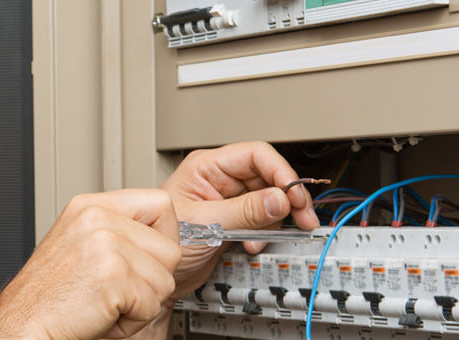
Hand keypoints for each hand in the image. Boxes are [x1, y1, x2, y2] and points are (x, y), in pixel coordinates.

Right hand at [0, 189, 182, 338]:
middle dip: (152, 280)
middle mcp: (97, 218)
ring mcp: (105, 243)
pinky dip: (131, 322)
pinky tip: (102, 316)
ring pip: (165, 280)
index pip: (160, 205)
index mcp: (90, 206)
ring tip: (105, 304)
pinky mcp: (113, 275)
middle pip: (170, 248)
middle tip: (116, 291)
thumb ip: (118, 234)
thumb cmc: (48, 298)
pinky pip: (152, 305)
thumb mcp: (80, 246)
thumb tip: (163, 239)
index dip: (163, 240)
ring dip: (141, 304)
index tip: (146, 261)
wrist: (22, 326)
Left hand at [160, 141, 317, 299]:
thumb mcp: (206, 225)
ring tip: (264, 237)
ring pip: (269, 199)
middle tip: (302, 217)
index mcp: (207, 167)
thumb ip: (245, 211)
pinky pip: (262, 219)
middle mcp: (219, 179)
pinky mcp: (234, 219)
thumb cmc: (159, 241)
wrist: (155, 274)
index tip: (294, 194)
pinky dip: (265, 232)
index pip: (256, 155)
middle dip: (286, 198)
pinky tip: (254, 243)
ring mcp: (228, 199)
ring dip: (274, 220)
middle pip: (268, 177)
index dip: (280, 172)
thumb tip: (280, 199)